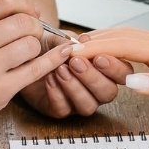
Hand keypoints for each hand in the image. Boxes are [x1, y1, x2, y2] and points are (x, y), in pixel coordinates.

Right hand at [0, 0, 74, 141]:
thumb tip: (22, 10)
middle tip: (33, 35)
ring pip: (31, 44)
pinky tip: (61, 55)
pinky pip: (36, 69)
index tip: (31, 12)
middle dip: (35, 26)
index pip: (3, 0)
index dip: (24, 3)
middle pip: (22, 21)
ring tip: (27, 55)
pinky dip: (53, 60)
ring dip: (36, 48)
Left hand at [18, 37, 133, 116]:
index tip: (99, 57)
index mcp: (105, 69)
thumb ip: (75, 42)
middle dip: (92, 78)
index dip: (114, 68)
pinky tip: (49, 79)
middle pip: (108, 93)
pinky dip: (57, 94)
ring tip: (60, 70)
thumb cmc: (50, 46)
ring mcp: (79, 101)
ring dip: (75, 87)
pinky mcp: (60, 110)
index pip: (122, 73)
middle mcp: (96, 88)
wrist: (26, 55)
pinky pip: (64, 110)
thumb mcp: (62, 38)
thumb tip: (84, 43)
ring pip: (88, 106)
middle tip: (76, 62)